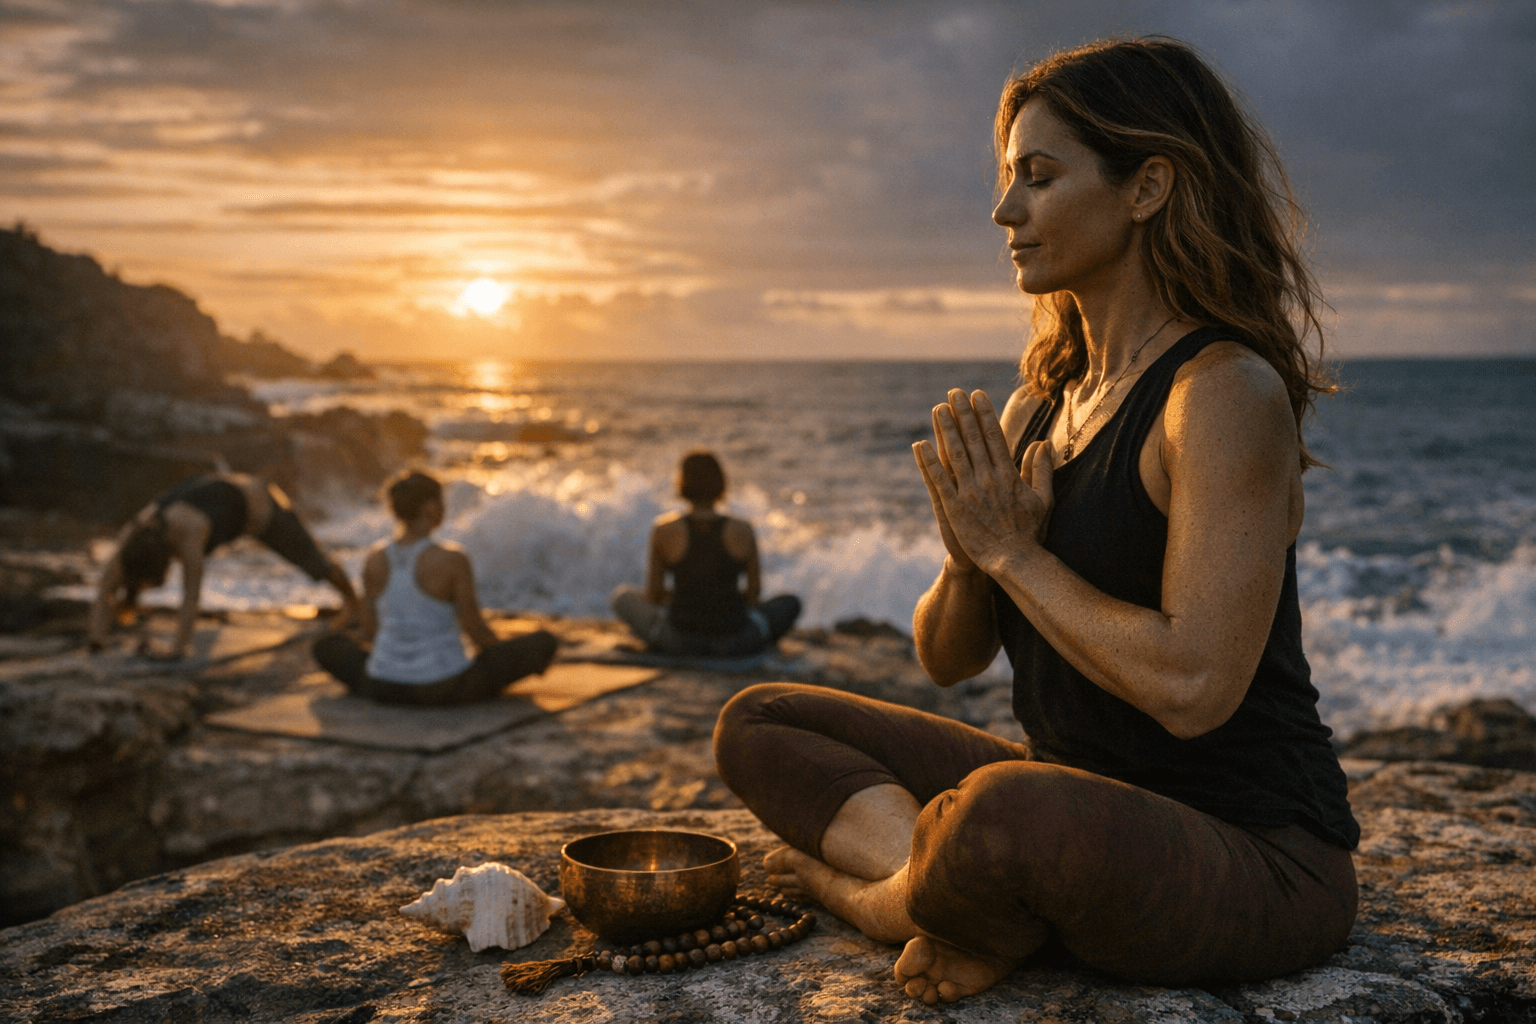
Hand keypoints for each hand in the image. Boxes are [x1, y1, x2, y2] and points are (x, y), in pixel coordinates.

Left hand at [912, 389, 1054, 575]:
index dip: (985, 414)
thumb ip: (1041, 469)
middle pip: (973, 440)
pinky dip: (929, 462)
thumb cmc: (1030, 533)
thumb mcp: (1043, 499)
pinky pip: (938, 481)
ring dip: (945, 430)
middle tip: (954, 393)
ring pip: (955, 455)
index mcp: (1008, 475)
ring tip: (938, 409)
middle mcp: (988, 479)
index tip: (977, 395)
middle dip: (963, 414)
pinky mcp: (954, 509)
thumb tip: (1043, 443)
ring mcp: (970, 493)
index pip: (994, 437)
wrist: (1014, 562)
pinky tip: (920, 445)